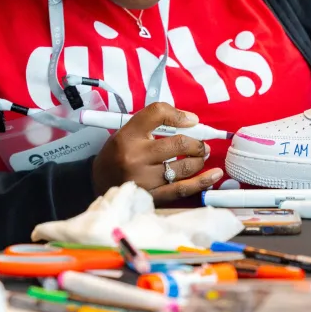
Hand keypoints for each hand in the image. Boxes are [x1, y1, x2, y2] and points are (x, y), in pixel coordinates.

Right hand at [92, 103, 222, 201]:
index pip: (157, 113)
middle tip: (201, 145)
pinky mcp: (151, 197)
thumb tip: (192, 121)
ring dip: (198, 161)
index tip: (192, 121)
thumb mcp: (128, 131)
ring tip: (201, 157)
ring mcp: (143, 179)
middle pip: (178, 144)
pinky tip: (214, 176)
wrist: (97, 183)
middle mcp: (135, 157)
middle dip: (196, 144)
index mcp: (128, 135)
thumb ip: (155, 122)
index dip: (179, 115)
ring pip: (182, 168)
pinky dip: (201, 182)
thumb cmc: (118, 154)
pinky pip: (181, 189)